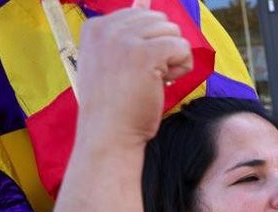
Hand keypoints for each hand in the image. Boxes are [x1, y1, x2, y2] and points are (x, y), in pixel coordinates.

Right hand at [76, 0, 191, 146]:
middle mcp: (107, 28)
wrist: (108, 133)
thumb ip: (129, 31)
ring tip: (154, 80)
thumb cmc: (114, 105)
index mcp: (95, 27)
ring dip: (173, 58)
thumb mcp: (113, 60)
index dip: (149, 43)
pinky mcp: (146, 54)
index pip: (142, 15)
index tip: (135, 68)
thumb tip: (146, 1)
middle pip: (160, 21)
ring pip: (174, 33)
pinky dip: (182, 67)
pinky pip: (182, 47)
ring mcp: (125, 40)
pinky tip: (165, 82)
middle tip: (148, 76)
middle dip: (164, 48)